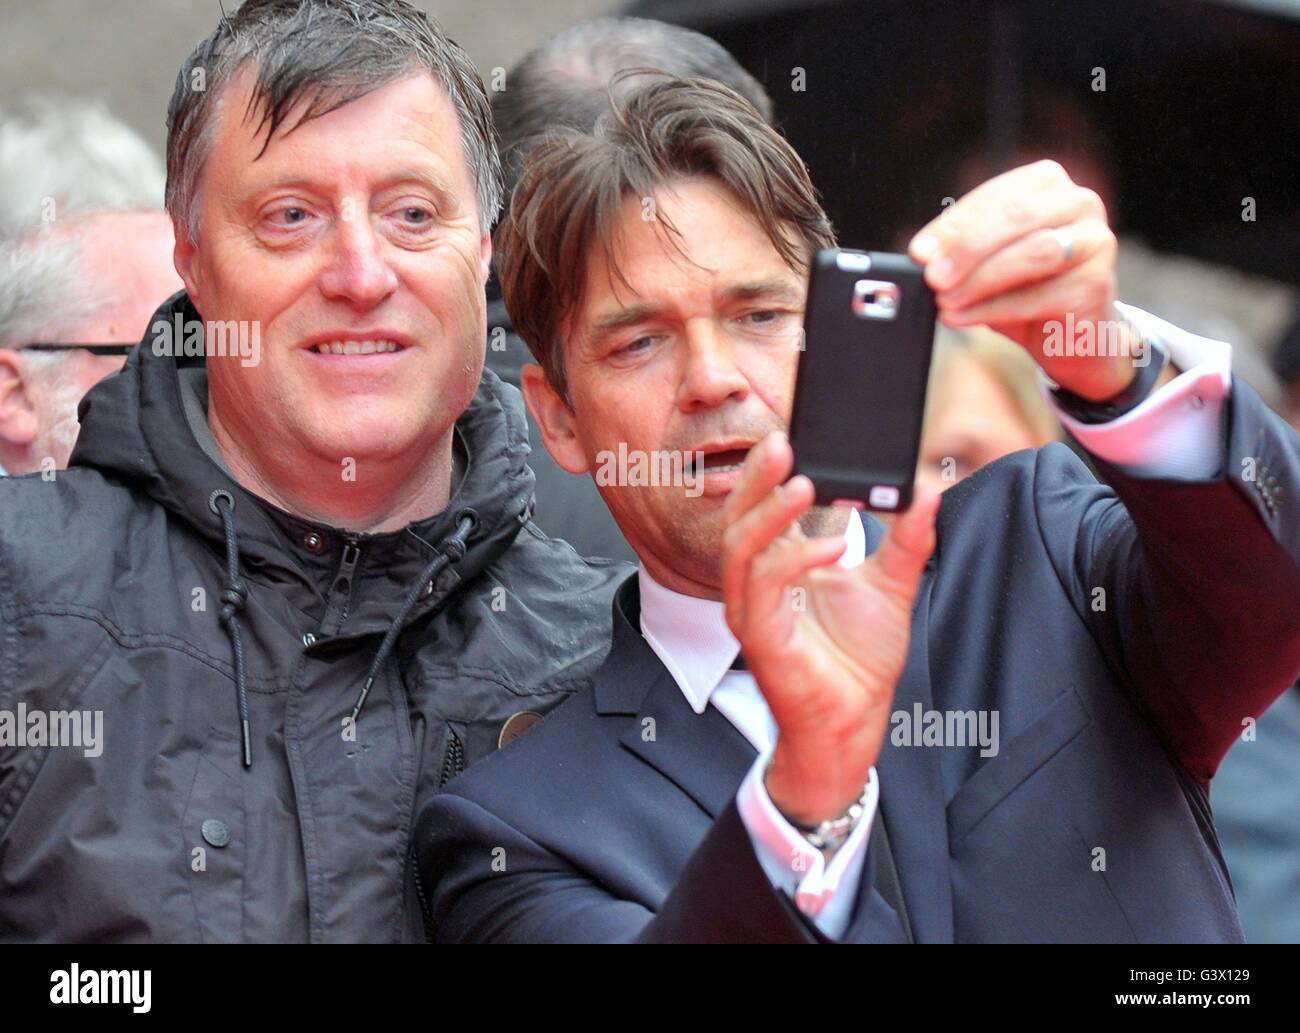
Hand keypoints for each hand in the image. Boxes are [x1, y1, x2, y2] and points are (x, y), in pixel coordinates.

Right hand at [721, 433, 939, 826]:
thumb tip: (929, 490)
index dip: (768, 470)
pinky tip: (829, 547)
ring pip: (740, 549)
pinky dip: (792, 561)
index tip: (792, 433)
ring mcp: (752, 612)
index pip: (760, 507)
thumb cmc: (858, 662)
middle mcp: (755, 586)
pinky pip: (763, 590)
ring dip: (768, 514)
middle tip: (785, 443)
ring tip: (802, 484)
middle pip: (740, 518)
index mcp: (777, 567)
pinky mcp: (762, 640)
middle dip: (758, 478)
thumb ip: (908, 540)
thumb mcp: (893, 587)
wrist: (854, 727)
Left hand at [908, 159, 1149, 401]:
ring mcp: (1094, 241)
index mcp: (1046, 183)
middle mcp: (1078, 202)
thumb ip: (961, 249)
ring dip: (979, 279)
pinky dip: (992, 309)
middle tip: (932, 276)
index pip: (993, 196)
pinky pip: (1038, 296)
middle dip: (966, 248)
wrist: (1077, 334)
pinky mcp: (1096, 284)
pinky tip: (961, 318)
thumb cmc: (1028, 289)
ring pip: (1032, 253)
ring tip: (944, 301)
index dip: (951, 226)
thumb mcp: (989, 261)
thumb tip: (922, 255)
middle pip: (1015, 217)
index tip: (918, 252)